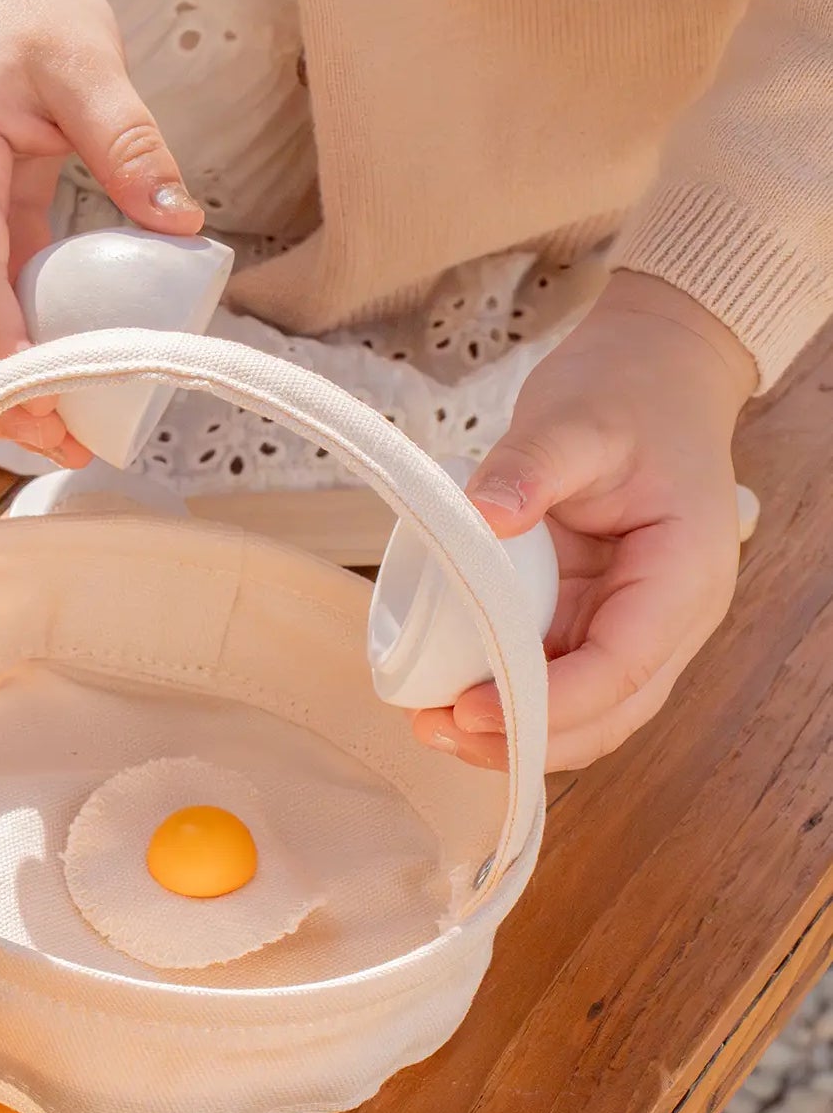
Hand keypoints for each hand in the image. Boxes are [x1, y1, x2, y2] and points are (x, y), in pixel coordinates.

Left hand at [415, 271, 755, 771]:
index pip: (622, 669)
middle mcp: (668, 615)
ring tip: (429, 723)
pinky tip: (447, 698)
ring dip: (512, 732)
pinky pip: (555, 678)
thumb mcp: (577, 417)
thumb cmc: (627, 392)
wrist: (651, 373)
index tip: (470, 706)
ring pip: (582, 712)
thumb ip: (531, 464)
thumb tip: (482, 516)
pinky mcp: (592, 617)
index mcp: (684, 574)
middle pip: (607, 714)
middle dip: (524, 739)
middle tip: (435, 728)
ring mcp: (632, 622)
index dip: (547, 703)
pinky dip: (507, 698)